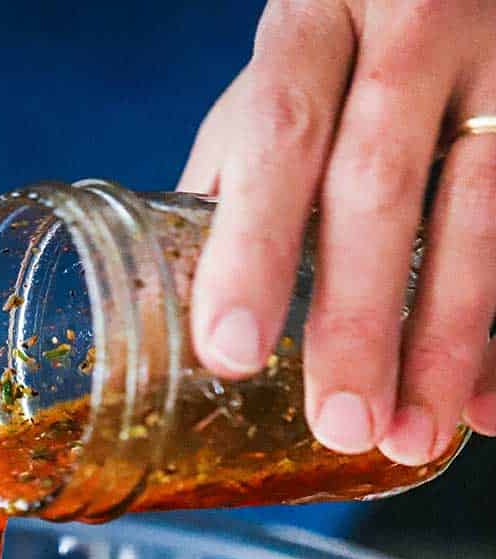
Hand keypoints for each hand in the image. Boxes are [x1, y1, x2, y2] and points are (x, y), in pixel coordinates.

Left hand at [179, 0, 495, 462]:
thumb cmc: (351, 27)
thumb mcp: (284, 70)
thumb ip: (243, 170)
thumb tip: (173, 308)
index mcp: (317, 18)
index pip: (281, 133)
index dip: (255, 247)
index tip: (232, 350)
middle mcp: (413, 28)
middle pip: (381, 184)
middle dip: (361, 319)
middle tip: (341, 424)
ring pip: (483, 211)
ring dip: (448, 342)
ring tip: (411, 437)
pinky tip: (487, 408)